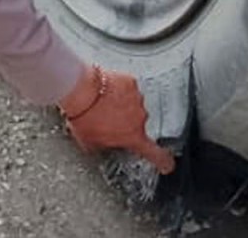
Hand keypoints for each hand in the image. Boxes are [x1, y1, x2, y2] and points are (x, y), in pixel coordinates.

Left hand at [59, 65, 175, 174]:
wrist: (80, 90)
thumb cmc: (84, 116)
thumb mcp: (90, 142)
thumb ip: (103, 147)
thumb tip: (100, 145)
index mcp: (133, 137)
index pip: (155, 155)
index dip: (163, 161)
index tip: (167, 165)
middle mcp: (140, 118)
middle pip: (137, 124)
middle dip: (125, 123)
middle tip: (106, 120)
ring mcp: (137, 98)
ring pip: (132, 105)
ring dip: (121, 105)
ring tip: (102, 104)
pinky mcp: (131, 82)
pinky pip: (127, 88)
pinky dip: (119, 89)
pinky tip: (105, 91)